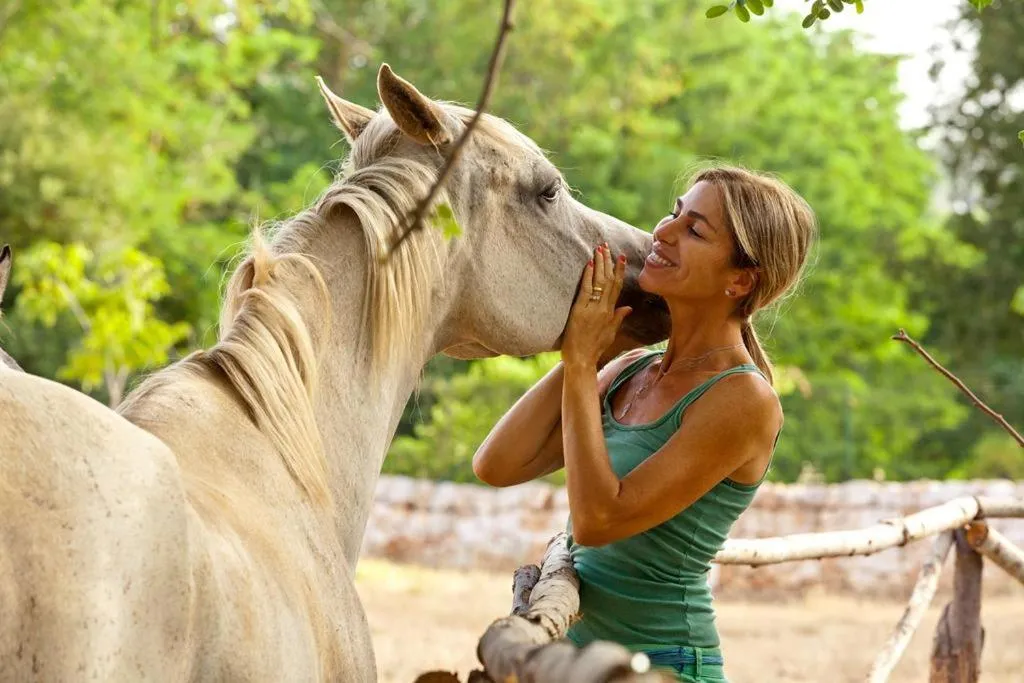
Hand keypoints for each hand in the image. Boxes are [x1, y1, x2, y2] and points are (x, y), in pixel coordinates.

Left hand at [562, 243, 632, 368]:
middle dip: (608, 262)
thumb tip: (628, 308)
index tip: (622, 257)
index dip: (620, 271)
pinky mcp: (580, 312)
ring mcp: (592, 310)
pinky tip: (588, 265)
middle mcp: (604, 309)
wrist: (582, 361)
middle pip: (609, 281)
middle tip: (606, 246)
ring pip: (599, 283)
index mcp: (611, 313)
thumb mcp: (610, 333)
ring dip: (599, 264)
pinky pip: (586, 291)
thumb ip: (619, 318)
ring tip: (599, 249)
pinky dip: (588, 277)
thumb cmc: (594, 349)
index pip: (618, 287)